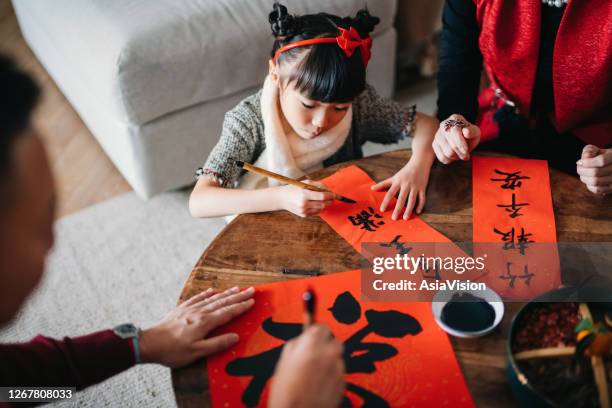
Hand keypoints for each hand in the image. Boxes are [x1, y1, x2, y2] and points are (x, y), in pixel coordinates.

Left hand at [139, 286, 254, 367]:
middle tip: (251, 290)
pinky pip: (196, 298)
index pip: (227, 313)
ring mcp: (189, 310)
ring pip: (211, 299)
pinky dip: (205, 294)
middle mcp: (199, 313)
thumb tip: (235, 337)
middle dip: (238, 296)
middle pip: (222, 302)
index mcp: (205, 323)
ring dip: (225, 293)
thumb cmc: (173, 351)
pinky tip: (211, 290)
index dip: (241, 307)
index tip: (252, 301)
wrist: (148, 344)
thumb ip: (217, 344)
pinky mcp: (180, 310)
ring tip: (236, 288)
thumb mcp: (196, 352)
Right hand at [268, 325, 344, 407]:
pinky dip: (331, 376)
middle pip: (334, 341)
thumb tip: (302, 339)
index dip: (315, 332)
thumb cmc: (286, 393)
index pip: (322, 326)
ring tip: (314, 375)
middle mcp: (329, 353)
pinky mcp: (343, 383)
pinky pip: (339, 373)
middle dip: (325, 346)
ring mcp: (338, 369)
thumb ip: (296, 345)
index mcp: (312, 345)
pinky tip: (319, 385)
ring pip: (337, 358)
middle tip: (314, 356)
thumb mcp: (283, 362)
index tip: (312, 337)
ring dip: (329, 362)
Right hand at [277, 180, 333, 217]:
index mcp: (304, 194)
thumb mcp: (305, 183)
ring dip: (325, 204)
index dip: (330, 195)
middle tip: (332, 198)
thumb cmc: (294, 188)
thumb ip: (318, 185)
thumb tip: (329, 190)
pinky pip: (316, 212)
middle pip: (323, 204)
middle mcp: (304, 204)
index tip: (333, 194)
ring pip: (320, 209)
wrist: (282, 198)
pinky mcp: (303, 215)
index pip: (322, 196)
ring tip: (325, 200)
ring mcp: (304, 211)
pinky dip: (319, 208)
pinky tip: (317, 204)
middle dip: (329, 201)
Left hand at [371, 159, 430, 219]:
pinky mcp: (423, 188)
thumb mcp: (394, 177)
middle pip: (401, 198)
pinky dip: (420, 205)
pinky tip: (417, 212)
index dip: (386, 201)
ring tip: (405, 218)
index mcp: (398, 182)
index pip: (390, 193)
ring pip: (412, 200)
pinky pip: (422, 198)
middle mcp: (406, 185)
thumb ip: (383, 184)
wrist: (419, 163)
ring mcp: (415, 187)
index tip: (382, 210)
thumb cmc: (405, 172)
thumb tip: (372, 189)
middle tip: (394, 218)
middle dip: (398, 209)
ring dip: (409, 209)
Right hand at [433, 114, 480, 163]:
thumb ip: (472, 131)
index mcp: (454, 119)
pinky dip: (450, 160)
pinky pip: (442, 157)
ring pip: (446, 152)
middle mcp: (443, 125)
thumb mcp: (475, 132)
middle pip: (450, 144)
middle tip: (466, 156)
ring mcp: (437, 135)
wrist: (463, 138)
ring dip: (456, 157)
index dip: (460, 143)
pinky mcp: (435, 144)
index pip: (454, 132)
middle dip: (460, 152)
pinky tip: (455, 156)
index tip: (466, 151)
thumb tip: (466, 131)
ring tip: (461, 154)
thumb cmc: (470, 134)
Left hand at [576, 145, 611, 194]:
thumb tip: (584, 159)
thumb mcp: (596, 150)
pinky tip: (588, 180)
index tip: (580, 162)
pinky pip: (597, 190)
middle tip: (579, 168)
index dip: (587, 162)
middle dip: (582, 170)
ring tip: (582, 174)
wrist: (611, 166)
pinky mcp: (611, 189)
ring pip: (595, 182)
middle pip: (596, 172)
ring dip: (584, 178)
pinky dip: (589, 185)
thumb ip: (589, 151)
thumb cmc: (601, 156)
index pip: (601, 161)